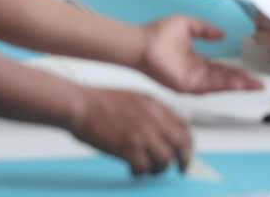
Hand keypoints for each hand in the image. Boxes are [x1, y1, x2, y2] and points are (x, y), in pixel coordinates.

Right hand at [70, 87, 191, 175]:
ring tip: (148, 168)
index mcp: (155, 105)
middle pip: (180, 145)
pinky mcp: (127, 148)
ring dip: (158, 168)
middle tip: (181, 169)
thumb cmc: (101, 102)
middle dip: (183, 160)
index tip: (186, 152)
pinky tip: (133, 170)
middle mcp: (152, 119)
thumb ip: (152, 112)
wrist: (80, 104)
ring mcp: (140, 134)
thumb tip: (165, 130)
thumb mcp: (135, 98)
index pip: (184, 126)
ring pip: (164, 160)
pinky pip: (144, 168)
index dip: (188, 143)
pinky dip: (140, 172)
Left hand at [138, 16, 262, 93]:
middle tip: (259, 84)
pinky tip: (235, 85)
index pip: (222, 69)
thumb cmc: (157, 33)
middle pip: (224, 80)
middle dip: (243, 82)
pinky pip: (208, 86)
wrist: (140, 42)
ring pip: (219, 85)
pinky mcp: (185, 85)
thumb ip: (205, 29)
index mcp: (197, 61)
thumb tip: (221, 34)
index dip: (238, 72)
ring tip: (252, 85)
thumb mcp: (188, 25)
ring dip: (236, 85)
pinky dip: (223, 86)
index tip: (252, 74)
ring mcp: (191, 81)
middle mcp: (196, 73)